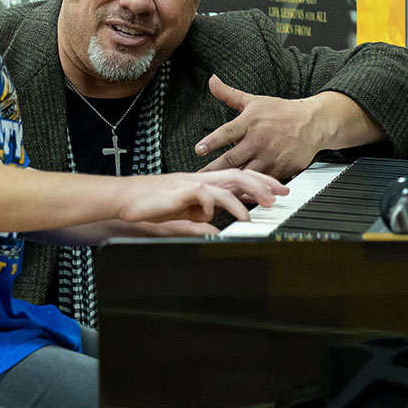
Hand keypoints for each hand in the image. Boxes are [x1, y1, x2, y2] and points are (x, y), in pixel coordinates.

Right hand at [119, 168, 287, 224]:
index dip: (259, 185)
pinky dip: (215, 203)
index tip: (278, 192)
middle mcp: (201, 180)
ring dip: (248, 193)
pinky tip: (219, 216)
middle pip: (240, 175)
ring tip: (264, 204)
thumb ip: (199, 224)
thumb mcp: (181, 220)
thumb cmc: (150, 206)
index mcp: (203, 186)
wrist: (126, 199)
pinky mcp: (182, 189)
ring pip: (228, 181)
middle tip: (282, 193)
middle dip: (264, 183)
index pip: (237, 181)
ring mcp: (193, 183)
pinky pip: (205, 193)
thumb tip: (215, 232)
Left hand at [195, 75, 331, 179]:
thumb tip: (212, 80)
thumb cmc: (281, 111)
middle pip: (232, 159)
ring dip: (231, 184)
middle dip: (213, 170)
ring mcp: (270, 157)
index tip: (199, 149)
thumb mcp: (254, 100)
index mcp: (250, 122)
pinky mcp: (281, 170)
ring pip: (246, 174)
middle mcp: (259, 140)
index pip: (227, 132)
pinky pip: (263, 183)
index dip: (212, 141)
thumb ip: (229, 94)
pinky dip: (251, 191)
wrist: (313, 122)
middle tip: (197, 180)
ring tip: (214, 191)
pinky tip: (238, 196)